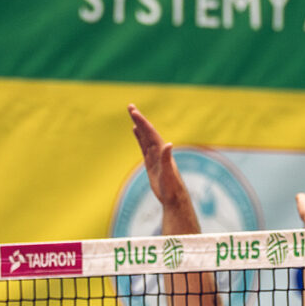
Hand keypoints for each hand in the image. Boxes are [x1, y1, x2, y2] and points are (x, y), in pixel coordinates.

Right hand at [127, 106, 199, 232]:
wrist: (174, 199)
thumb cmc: (172, 188)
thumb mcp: (169, 174)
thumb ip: (167, 159)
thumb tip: (168, 144)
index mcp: (162, 152)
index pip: (150, 133)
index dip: (142, 122)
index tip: (134, 112)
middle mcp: (159, 151)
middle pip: (147, 132)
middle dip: (139, 119)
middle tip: (130, 106)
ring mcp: (155, 156)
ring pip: (145, 137)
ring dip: (139, 126)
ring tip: (133, 114)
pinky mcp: (151, 163)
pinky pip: (144, 147)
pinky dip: (140, 138)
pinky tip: (136, 132)